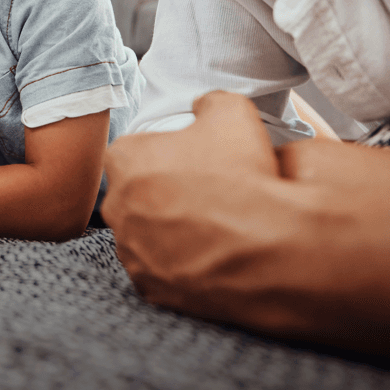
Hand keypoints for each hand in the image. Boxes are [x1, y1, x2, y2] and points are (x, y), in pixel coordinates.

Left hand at [101, 91, 280, 304]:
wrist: (273, 246)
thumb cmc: (245, 173)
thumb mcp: (230, 110)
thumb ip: (206, 102)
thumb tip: (202, 106)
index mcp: (124, 158)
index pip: (134, 150)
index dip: (165, 154)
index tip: (191, 161)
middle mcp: (116, 205)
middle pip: (135, 192)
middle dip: (161, 192)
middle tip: (202, 195)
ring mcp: (131, 251)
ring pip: (143, 233)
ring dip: (167, 230)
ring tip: (209, 228)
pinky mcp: (151, 288)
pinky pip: (156, 271)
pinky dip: (176, 265)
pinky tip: (207, 257)